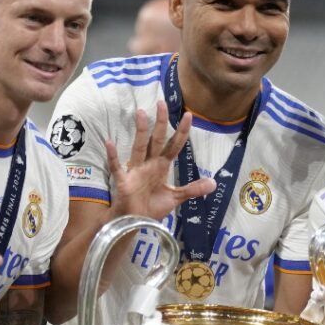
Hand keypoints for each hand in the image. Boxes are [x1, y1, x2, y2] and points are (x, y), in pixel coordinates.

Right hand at [106, 101, 215, 220]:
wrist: (134, 222)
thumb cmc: (151, 207)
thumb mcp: (175, 197)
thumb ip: (192, 189)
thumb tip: (214, 183)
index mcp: (161, 167)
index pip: (174, 145)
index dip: (181, 132)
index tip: (188, 115)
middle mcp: (149, 164)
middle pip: (156, 140)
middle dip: (160, 123)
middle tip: (162, 103)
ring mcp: (135, 171)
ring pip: (139, 147)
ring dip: (140, 131)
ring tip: (140, 113)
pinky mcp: (124, 181)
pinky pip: (117, 167)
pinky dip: (113, 156)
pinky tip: (110, 143)